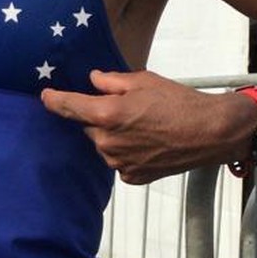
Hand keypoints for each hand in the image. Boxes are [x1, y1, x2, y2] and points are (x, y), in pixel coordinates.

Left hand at [41, 69, 242, 183]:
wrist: (211, 132)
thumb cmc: (180, 103)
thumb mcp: (144, 81)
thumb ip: (111, 81)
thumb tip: (94, 80)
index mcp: (106, 114)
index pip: (68, 107)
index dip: (54, 100)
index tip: (45, 96)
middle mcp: (107, 143)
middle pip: (89, 127)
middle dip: (100, 118)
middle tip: (129, 109)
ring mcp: (119, 163)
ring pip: (104, 146)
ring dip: (114, 136)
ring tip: (145, 126)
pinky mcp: (132, 177)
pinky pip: (120, 162)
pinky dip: (127, 152)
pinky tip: (149, 143)